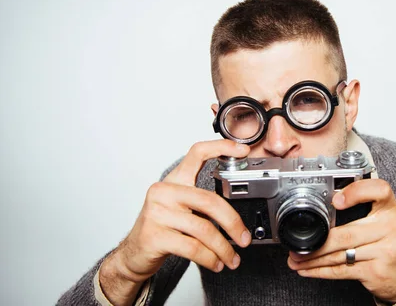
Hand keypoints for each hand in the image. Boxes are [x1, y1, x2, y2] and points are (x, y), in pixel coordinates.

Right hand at [99, 139, 251, 304]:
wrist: (133, 254)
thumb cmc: (161, 228)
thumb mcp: (180, 206)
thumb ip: (202, 200)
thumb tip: (238, 209)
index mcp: (174, 180)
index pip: (197, 154)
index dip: (221, 148)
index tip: (243, 151)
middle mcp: (164, 191)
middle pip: (210, 201)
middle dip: (233, 223)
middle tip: (245, 239)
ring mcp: (158, 213)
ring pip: (204, 229)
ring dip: (223, 248)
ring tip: (232, 259)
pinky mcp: (155, 236)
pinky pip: (193, 247)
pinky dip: (209, 258)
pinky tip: (216, 263)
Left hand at [287, 179, 395, 302]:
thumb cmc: (387, 241)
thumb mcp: (382, 218)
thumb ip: (362, 206)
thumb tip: (323, 205)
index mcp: (389, 208)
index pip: (379, 191)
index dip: (357, 192)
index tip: (336, 200)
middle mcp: (390, 227)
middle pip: (347, 233)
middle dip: (318, 242)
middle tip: (297, 245)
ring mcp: (385, 250)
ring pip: (340, 254)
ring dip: (313, 258)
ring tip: (296, 258)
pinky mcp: (376, 271)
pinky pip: (342, 270)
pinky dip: (321, 271)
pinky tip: (307, 270)